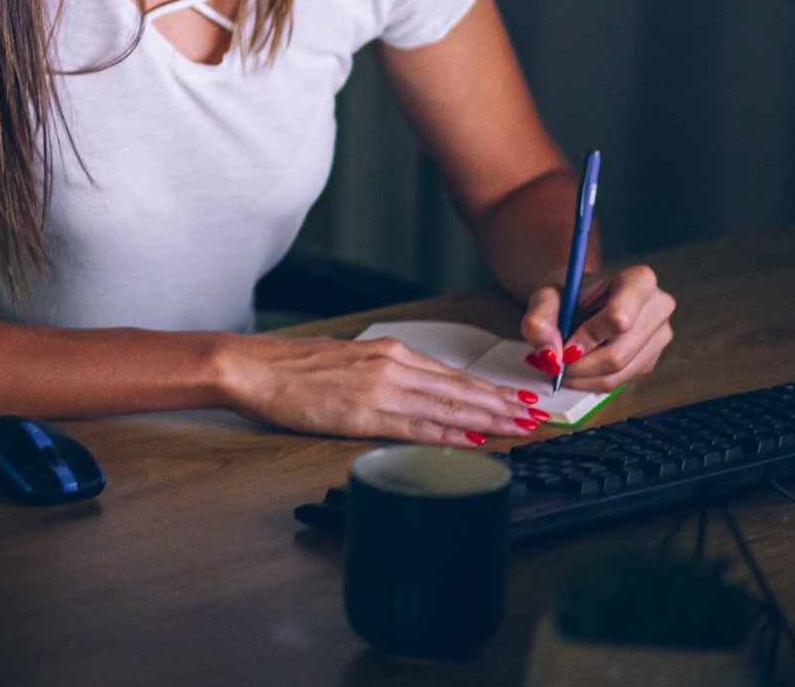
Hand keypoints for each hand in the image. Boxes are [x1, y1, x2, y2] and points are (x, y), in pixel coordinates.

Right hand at [215, 333, 545, 444]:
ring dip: (487, 420)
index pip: (452, 375)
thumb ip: (385, 373)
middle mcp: (393, 365)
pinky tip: (472, 442)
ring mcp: (381, 388)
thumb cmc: (295, 366)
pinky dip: (449, 435)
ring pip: (447, 407)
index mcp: (390, 352)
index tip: (519, 401)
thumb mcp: (349, 360)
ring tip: (519, 429)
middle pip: (460, 389)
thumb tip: (415, 391)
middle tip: (537, 418)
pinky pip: (416, 427)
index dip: (489, 390)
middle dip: (502, 405)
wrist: (256, 367)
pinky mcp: (363, 413)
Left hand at [520, 264, 675, 391]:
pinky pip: (621, 382)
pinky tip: (578, 368)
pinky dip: (592, 381)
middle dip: (580, 365)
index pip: (620, 318)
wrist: (579, 300)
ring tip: (562, 365)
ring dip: (583, 377)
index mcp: (639, 280)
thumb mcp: (545, 298)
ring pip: (619, 373)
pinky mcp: (652, 359)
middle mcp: (658, 307)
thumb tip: (551, 356)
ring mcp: (660, 336)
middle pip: (618, 353)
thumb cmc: (566, 294)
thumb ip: (540, 320)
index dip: (588, 337)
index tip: (563, 345)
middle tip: (555, 364)